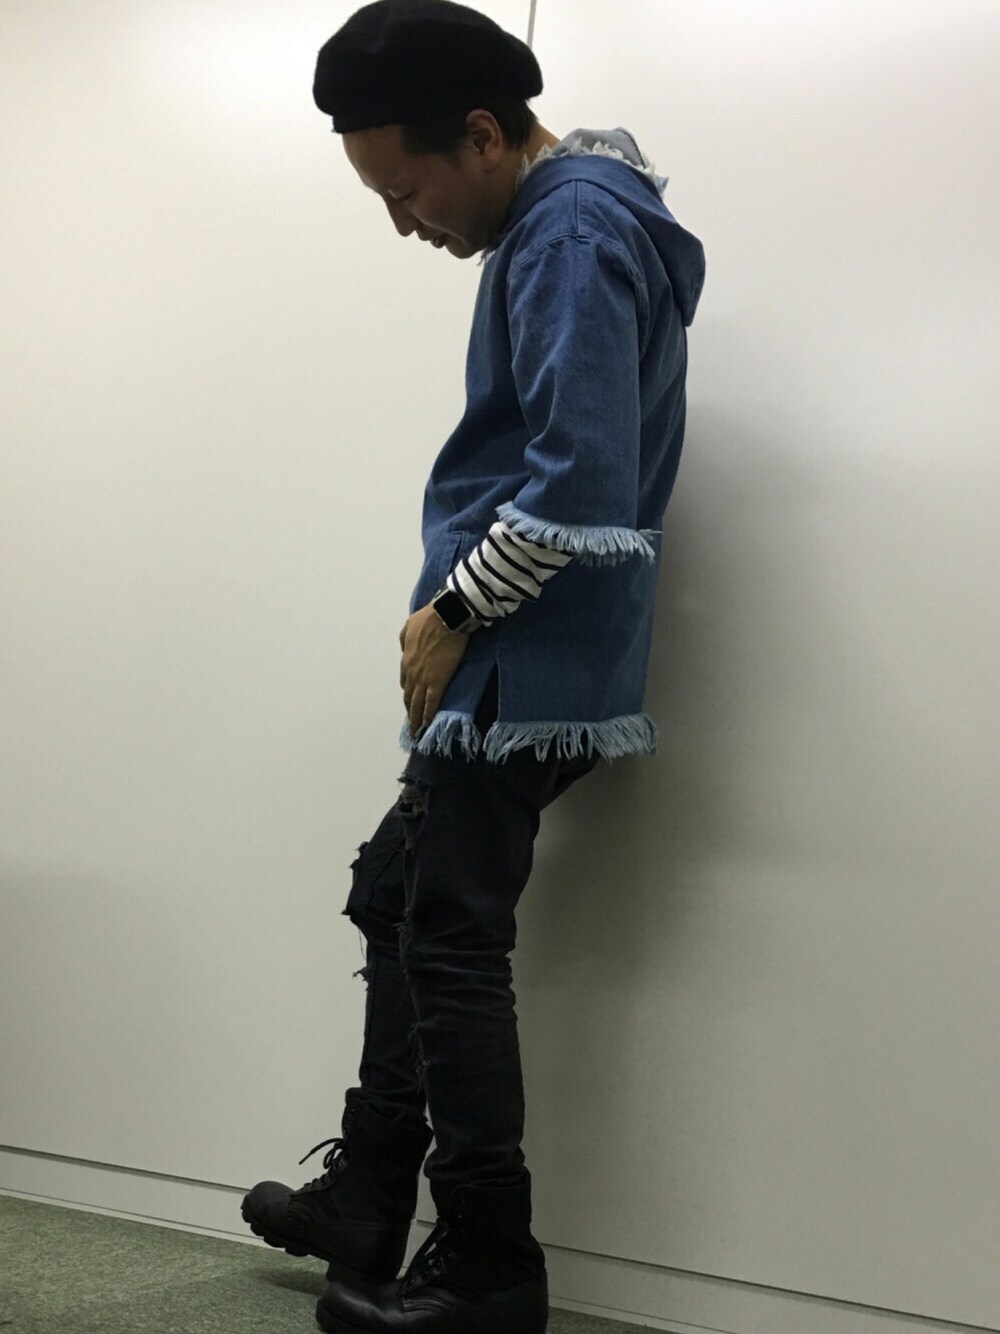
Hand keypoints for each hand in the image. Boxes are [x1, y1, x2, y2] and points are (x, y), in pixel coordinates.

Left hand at [399, 602, 469, 736]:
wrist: (446, 617)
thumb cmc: (430, 617)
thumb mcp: (409, 626)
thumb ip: (405, 639)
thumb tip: (404, 649)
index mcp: (406, 659)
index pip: (405, 681)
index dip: (408, 692)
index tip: (410, 701)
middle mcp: (411, 672)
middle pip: (409, 696)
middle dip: (410, 711)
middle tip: (411, 724)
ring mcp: (423, 679)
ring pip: (417, 704)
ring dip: (416, 719)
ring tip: (416, 731)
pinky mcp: (438, 682)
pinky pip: (431, 703)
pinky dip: (428, 716)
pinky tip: (427, 726)